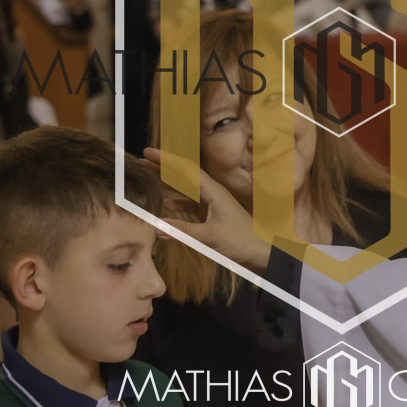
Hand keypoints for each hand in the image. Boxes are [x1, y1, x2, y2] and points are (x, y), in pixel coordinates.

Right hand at [142, 148, 272, 275]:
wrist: (262, 254)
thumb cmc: (243, 242)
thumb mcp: (210, 237)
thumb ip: (183, 231)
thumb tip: (156, 226)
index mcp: (214, 192)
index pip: (186, 169)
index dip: (166, 160)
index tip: (148, 152)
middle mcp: (213, 194)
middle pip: (184, 175)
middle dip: (163, 167)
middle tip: (143, 161)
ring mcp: (214, 204)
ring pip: (187, 188)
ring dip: (169, 183)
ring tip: (151, 178)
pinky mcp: (214, 216)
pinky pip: (192, 204)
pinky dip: (179, 203)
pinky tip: (167, 205)